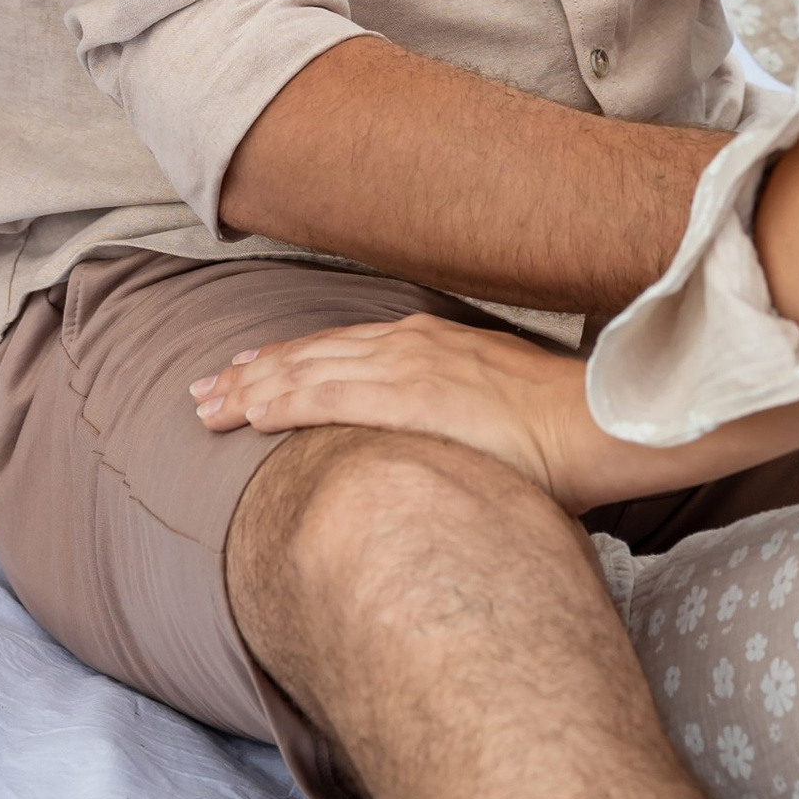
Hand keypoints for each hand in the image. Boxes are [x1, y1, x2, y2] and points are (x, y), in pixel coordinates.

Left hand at [189, 313, 600, 501]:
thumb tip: (439, 453)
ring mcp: (408, 366)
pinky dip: (286, 399)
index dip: (287, 361)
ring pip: (309, 370)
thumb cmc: (557, 429)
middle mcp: (410, 345)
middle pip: (311, 355)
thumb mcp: (493, 413)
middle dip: (251, 374)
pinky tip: (252, 412)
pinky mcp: (412, 395)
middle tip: (201, 392)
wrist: (597, 420)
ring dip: (252, 387)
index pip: (339, 351)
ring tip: (207, 406)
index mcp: (427, 346)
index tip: (246, 373)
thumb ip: (455, 422)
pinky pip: (332, 394)